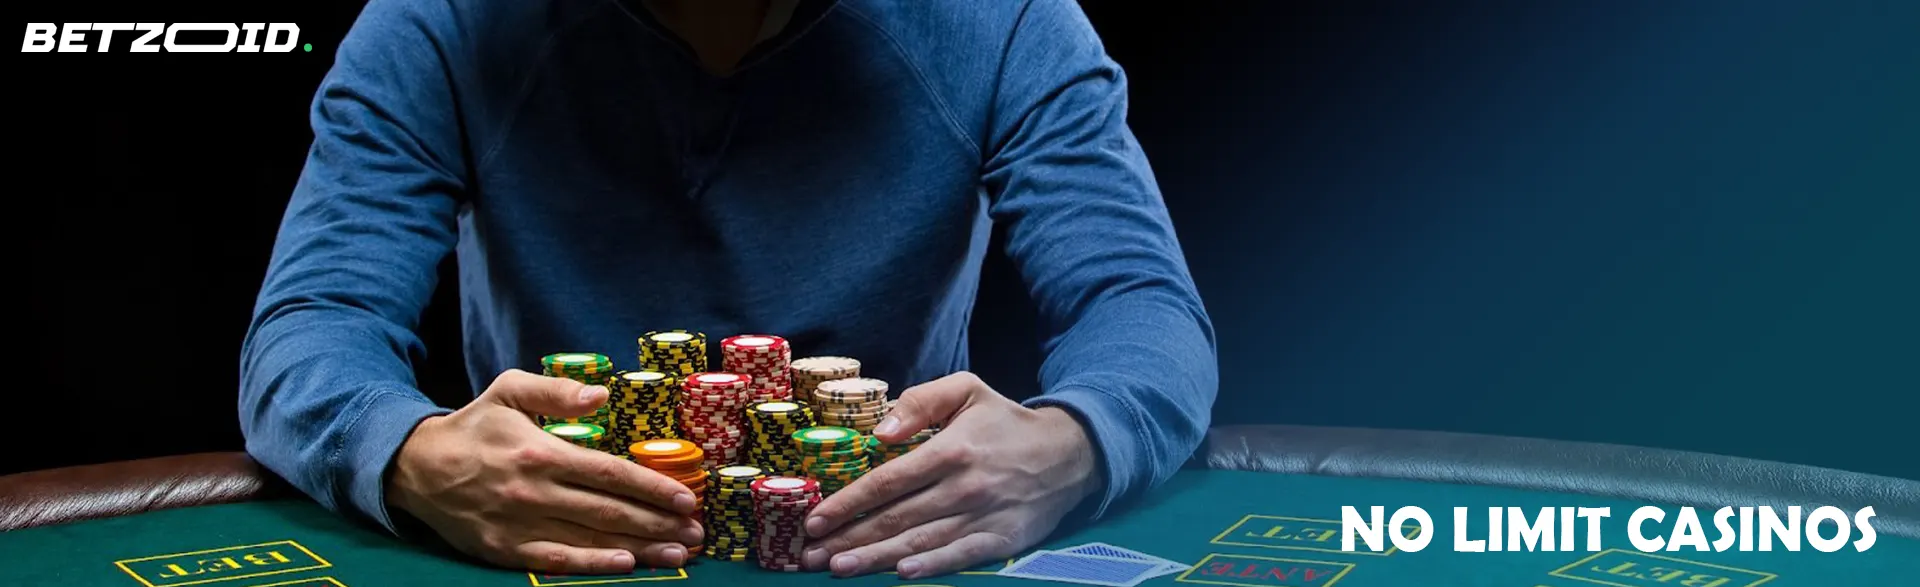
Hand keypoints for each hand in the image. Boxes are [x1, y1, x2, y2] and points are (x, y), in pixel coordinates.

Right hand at [385, 369, 704, 573]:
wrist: (415, 467)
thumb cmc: (474, 426)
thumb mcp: (509, 390)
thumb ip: (556, 390)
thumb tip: (602, 395)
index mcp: (540, 451)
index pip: (609, 473)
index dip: (651, 487)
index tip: (685, 497)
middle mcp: (534, 491)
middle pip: (609, 512)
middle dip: (658, 523)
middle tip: (697, 531)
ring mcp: (519, 525)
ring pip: (590, 540)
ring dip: (640, 549)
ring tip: (678, 553)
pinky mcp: (505, 550)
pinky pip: (556, 562)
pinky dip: (593, 567)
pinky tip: (626, 567)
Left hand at [800, 371, 1102, 578]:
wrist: (1068, 454)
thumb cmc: (1005, 422)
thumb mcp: (967, 390)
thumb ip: (921, 400)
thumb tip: (881, 433)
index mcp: (951, 449)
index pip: (888, 480)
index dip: (848, 502)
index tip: (814, 518)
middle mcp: (964, 486)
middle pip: (896, 518)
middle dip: (847, 537)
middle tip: (809, 555)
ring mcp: (983, 517)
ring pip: (919, 542)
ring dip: (874, 558)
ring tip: (837, 568)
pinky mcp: (1002, 540)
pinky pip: (959, 557)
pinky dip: (930, 568)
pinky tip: (900, 574)